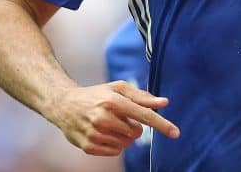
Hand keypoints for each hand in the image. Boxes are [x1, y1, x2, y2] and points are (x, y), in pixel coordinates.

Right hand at [48, 80, 178, 155]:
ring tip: (110, 125)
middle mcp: (103, 118)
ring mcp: (95, 134)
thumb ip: (142, 96)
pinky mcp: (88, 146)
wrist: (64, 105)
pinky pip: (115, 151)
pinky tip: (104, 133)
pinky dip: (115, 144)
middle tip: (121, 118)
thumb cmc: (97, 95)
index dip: (162, 124)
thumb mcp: (118, 89)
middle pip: (137, 133)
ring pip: (127, 144)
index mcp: (113, 101)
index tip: (176, 133)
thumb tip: (164, 103)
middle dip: (134, 127)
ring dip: (124, 136)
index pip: (144, 115)